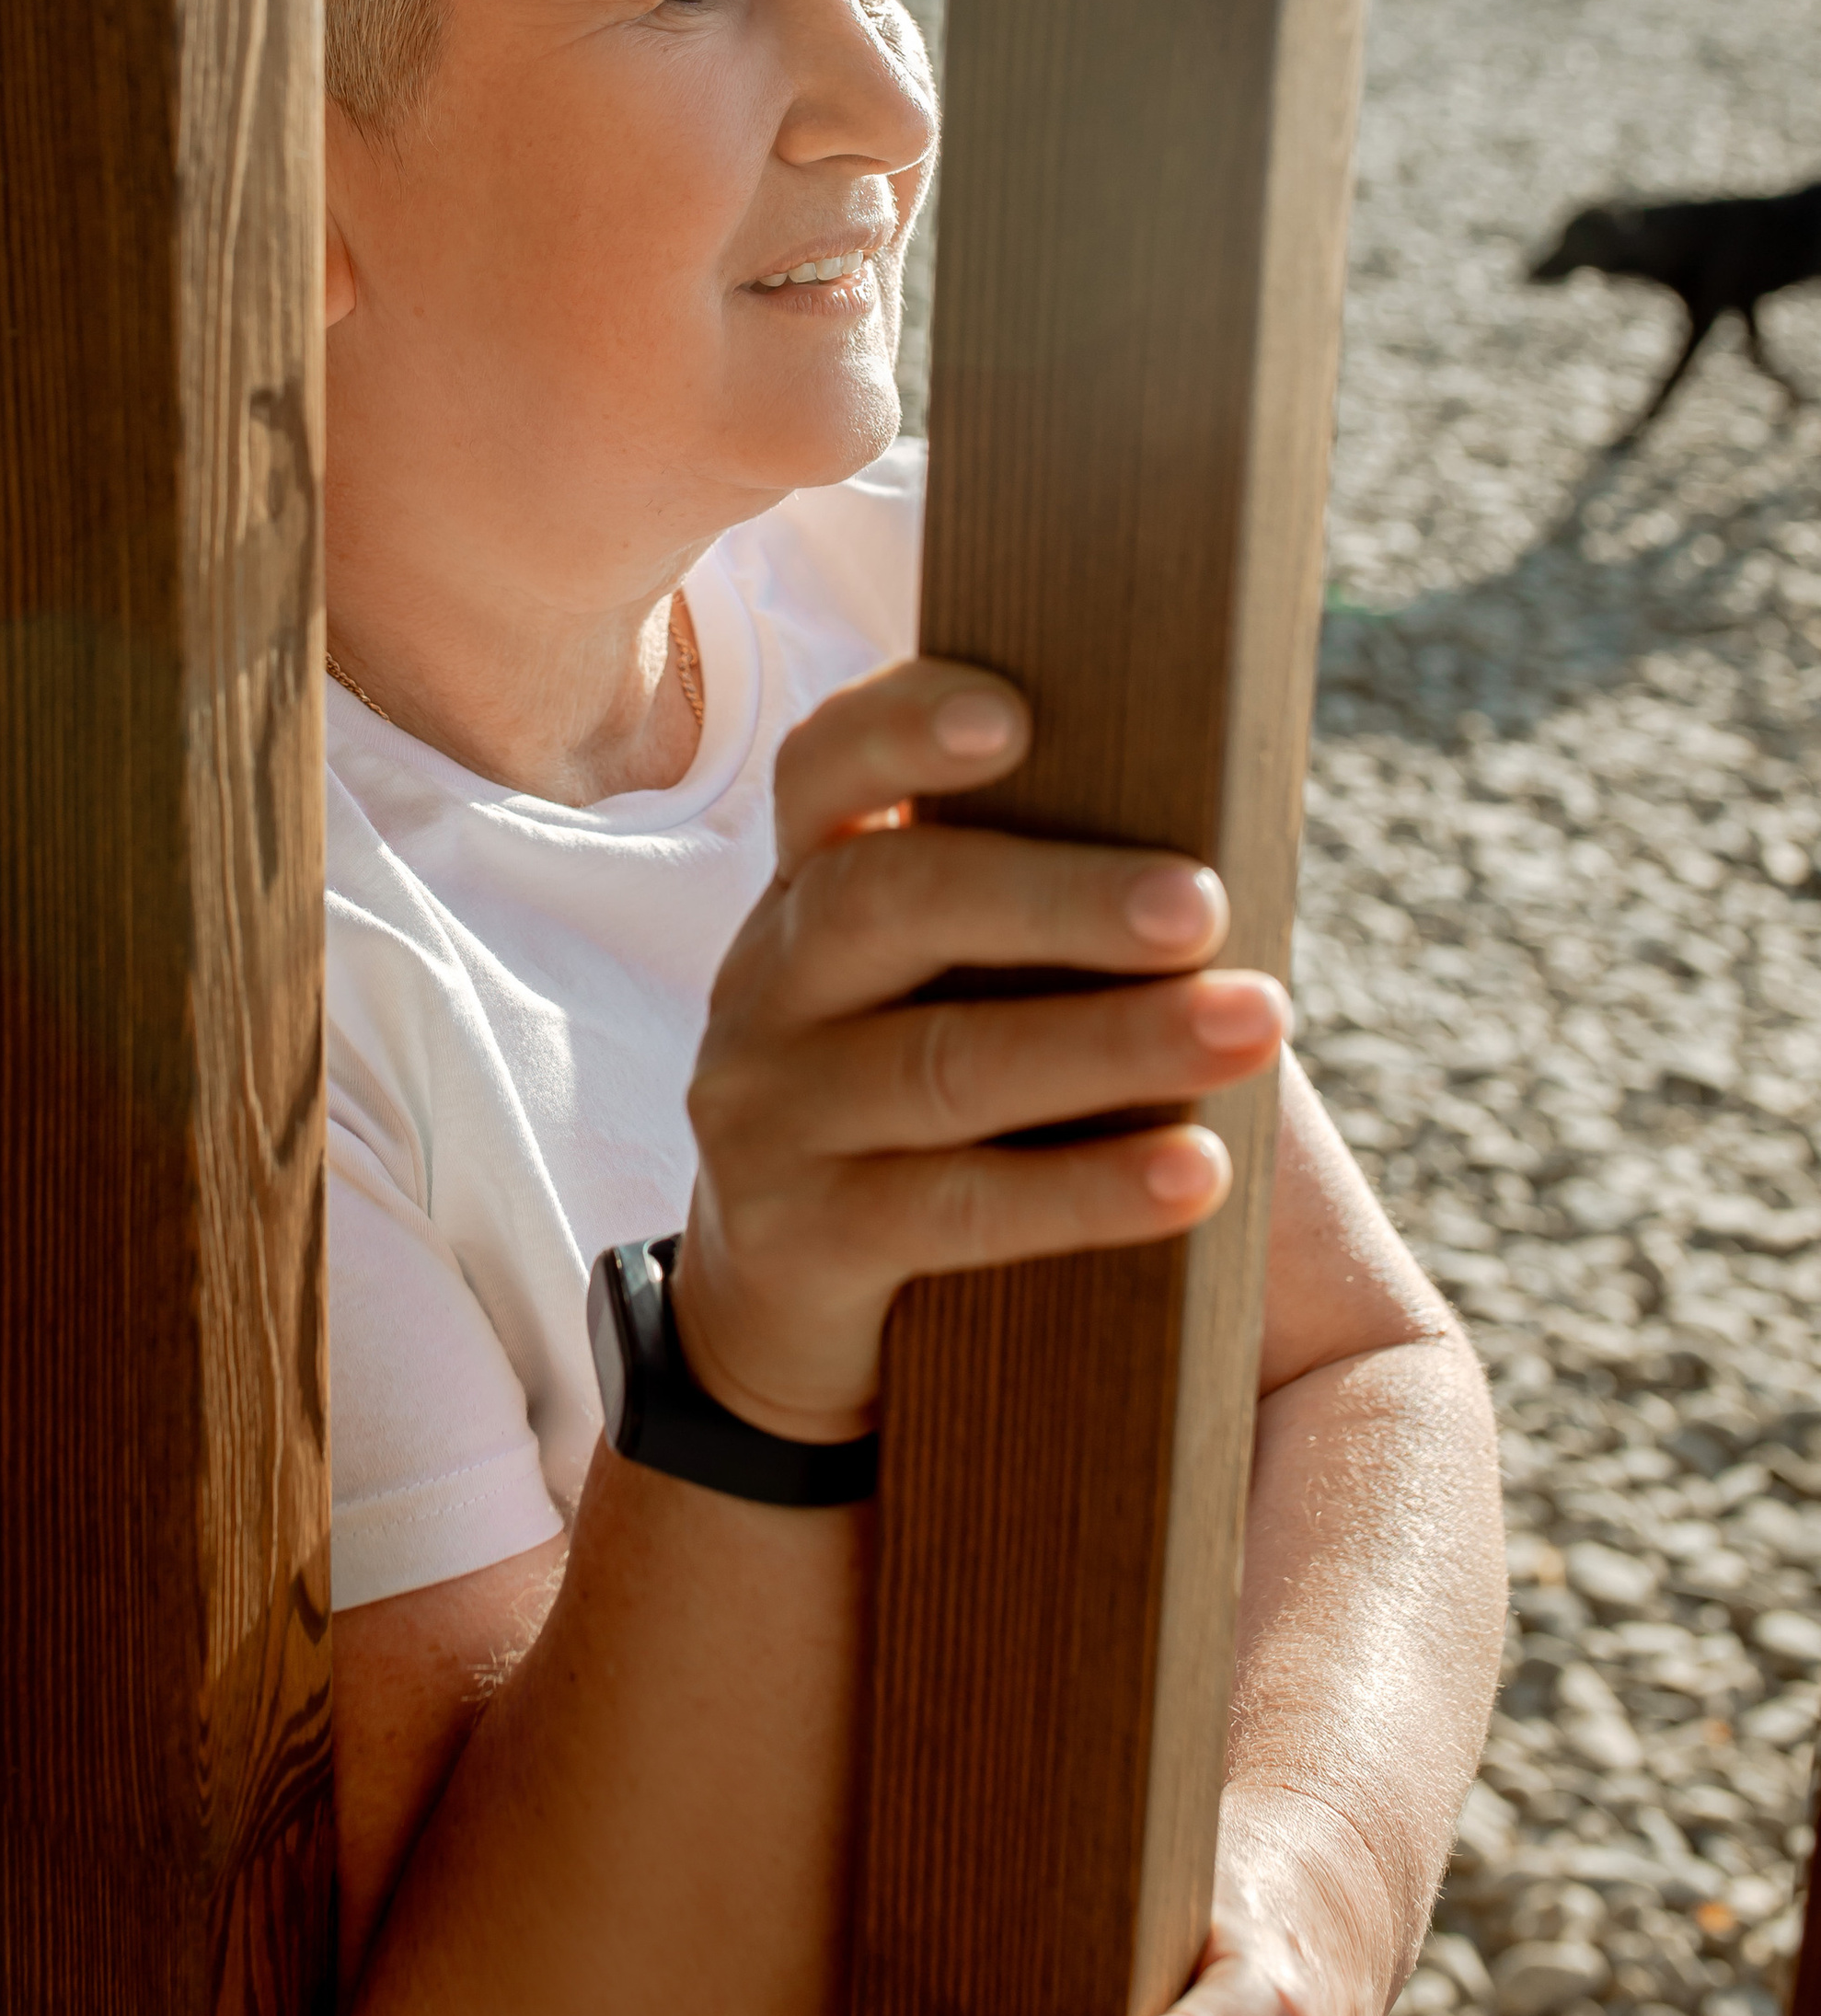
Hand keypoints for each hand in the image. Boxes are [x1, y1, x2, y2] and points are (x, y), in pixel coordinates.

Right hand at [671, 657, 1287, 1438]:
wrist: (795, 1300)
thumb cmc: (936, 1103)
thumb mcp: (945, 983)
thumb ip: (1034, 909)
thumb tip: (1228, 843)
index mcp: (813, 889)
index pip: (824, 769)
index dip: (902, 727)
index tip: (1016, 715)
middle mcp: (768, 982)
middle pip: (888, 902)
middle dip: (1056, 898)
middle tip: (1204, 905)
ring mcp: (765, 1111)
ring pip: (939, 1062)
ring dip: (1111, 1044)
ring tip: (1250, 1028)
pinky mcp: (794, 1239)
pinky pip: (951, 1207)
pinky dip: (1085, 1190)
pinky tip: (1195, 1174)